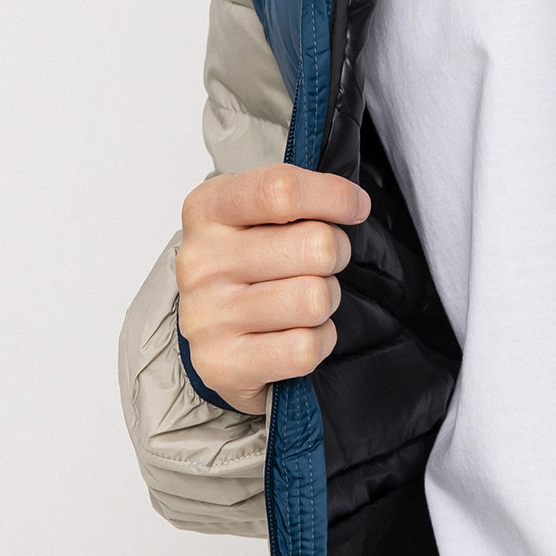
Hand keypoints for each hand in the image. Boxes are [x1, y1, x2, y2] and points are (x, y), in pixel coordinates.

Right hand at [175, 165, 369, 415]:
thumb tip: (355, 203)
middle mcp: (200, 262)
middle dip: (335, 255)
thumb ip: (299, 198)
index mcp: (207, 209)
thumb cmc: (250, 264)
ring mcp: (206, 316)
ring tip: (305, 301)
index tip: (356, 207)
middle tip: (322, 264)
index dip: (333, 197)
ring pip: (315, 299)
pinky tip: (299, 334)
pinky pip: (306, 347)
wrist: (218, 335)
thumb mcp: (260, 215)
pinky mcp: (222, 364)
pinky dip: (319, 341)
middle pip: (315, 246)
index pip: (280, 190)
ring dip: (326, 300)